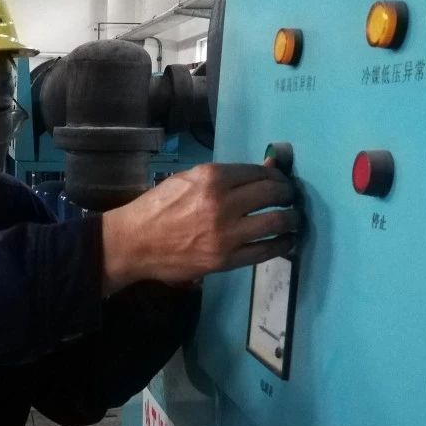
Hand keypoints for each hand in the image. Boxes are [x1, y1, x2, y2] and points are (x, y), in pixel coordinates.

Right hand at [100, 163, 296, 294]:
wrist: (134, 242)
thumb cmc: (158, 207)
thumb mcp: (188, 180)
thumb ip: (227, 175)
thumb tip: (267, 166)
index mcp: (212, 178)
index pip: (259, 172)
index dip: (276, 175)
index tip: (280, 181)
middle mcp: (223, 203)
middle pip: (272, 193)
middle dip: (287, 194)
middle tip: (290, 198)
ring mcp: (226, 233)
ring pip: (276, 221)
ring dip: (291, 219)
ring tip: (292, 219)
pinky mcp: (226, 259)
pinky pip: (266, 250)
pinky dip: (282, 244)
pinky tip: (285, 242)